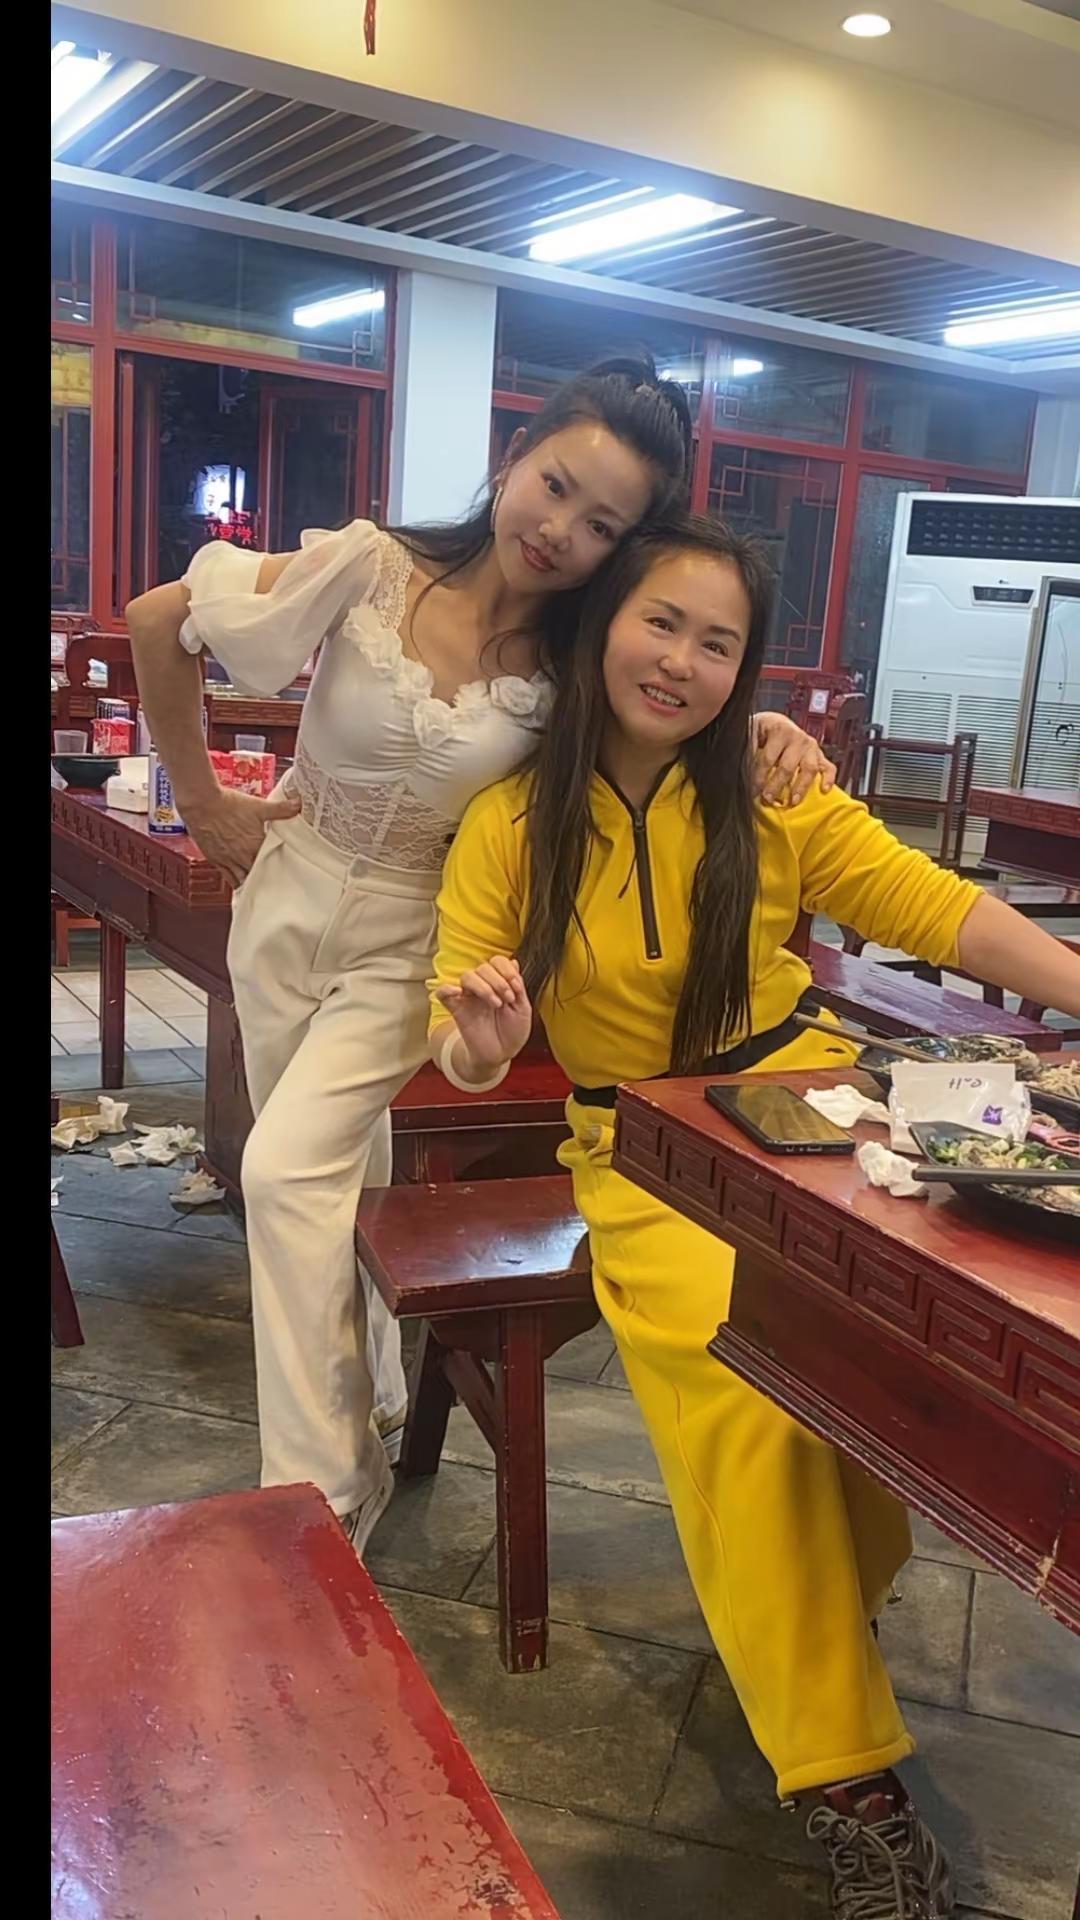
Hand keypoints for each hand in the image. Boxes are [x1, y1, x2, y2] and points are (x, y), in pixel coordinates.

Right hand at [182, 786, 300, 888]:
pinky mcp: (215, 860)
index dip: (279, 868)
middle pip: (258, 876)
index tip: (286, 871)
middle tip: (274, 880)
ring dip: (250, 882)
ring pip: (242, 880)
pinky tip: (240, 881)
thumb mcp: (258, 806)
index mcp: (255, 847)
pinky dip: (235, 880)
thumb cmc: (228, 805)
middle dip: (265, 878)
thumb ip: (280, 809)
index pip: (273, 865)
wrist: (201, 804)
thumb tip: (298, 805)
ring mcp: (227, 861)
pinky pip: (228, 877)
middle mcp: (242, 858)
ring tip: (258, 885)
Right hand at [434, 955, 532, 1073]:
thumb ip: (517, 985)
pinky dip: (447, 989)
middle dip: (499, 982)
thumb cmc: (512, 1032)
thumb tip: (513, 962)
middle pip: (483, 967)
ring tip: (496, 1004)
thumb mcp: (523, 1009)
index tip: (517, 988)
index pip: (497, 961)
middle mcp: (482, 987)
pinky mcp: (456, 1009)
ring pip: (467, 976)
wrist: (501, 1055)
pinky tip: (459, 992)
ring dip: (484, 987)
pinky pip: (443, 992)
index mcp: (498, 983)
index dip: (507, 970)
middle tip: (508, 1000)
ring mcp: (468, 997)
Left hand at [751, 711, 835, 806]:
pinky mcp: (820, 755)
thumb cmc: (761, 733)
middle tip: (768, 799)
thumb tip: (744, 775)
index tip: (753, 791)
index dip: (759, 776)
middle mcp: (798, 737)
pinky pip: (829, 767)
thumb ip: (750, 753)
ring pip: (809, 768)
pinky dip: (829, 779)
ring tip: (793, 801)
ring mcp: (811, 746)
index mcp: (779, 730)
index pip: (768, 758)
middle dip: (777, 785)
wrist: (773, 723)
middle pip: (788, 766)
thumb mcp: (751, 736)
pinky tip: (824, 790)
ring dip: (801, 786)